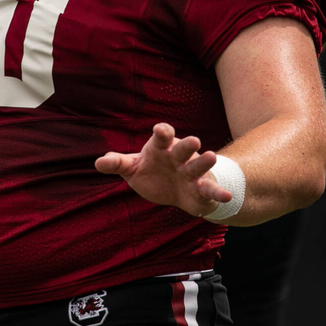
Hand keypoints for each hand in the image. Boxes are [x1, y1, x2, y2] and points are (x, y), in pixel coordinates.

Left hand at [95, 123, 231, 217]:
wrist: (177, 191)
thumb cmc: (153, 172)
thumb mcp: (134, 168)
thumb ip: (118, 164)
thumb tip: (98, 162)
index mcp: (161, 148)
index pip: (162, 136)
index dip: (162, 132)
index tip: (160, 130)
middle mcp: (179, 157)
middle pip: (182, 148)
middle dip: (187, 144)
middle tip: (193, 140)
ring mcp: (192, 172)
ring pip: (198, 165)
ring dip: (205, 162)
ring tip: (211, 157)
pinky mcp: (202, 189)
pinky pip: (210, 189)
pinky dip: (218, 192)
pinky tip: (226, 195)